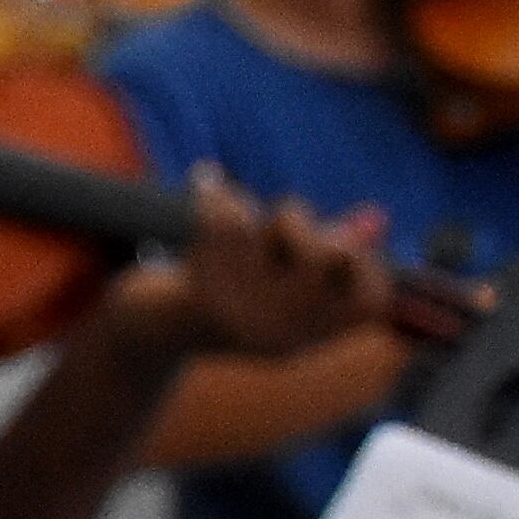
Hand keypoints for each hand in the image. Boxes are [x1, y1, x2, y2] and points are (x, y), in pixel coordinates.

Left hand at [110, 169, 394, 357]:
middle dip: (305, 225)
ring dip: (258, 212)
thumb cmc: (222, 301)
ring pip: (277, 228)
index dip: (367, 262)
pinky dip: (217, 195)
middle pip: (328, 254)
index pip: (371, 299)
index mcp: (308, 335)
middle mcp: (283, 332)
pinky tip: (206, 182)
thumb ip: (331, 257)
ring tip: (230, 211)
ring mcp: (243, 315)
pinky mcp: (201, 293)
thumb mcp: (281, 287)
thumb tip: (377, 217)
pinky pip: (227, 221)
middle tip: (281, 223)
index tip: (338, 244)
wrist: (142, 330)